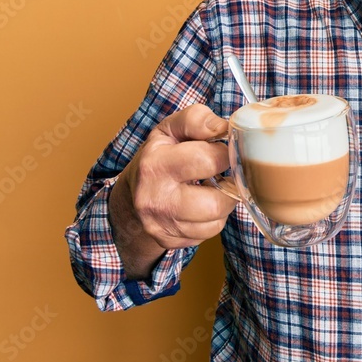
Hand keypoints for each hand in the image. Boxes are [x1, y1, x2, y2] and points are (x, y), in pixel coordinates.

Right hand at [109, 104, 237, 278]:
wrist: (131, 196)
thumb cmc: (159, 156)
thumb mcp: (171, 129)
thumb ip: (197, 120)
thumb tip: (224, 128)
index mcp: (155, 164)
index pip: (207, 160)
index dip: (226, 153)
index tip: (225, 150)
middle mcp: (156, 198)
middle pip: (215, 203)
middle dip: (230, 186)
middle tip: (226, 174)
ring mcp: (162, 224)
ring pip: (216, 221)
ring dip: (224, 203)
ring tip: (215, 188)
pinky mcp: (169, 241)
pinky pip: (208, 233)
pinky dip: (214, 219)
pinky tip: (204, 205)